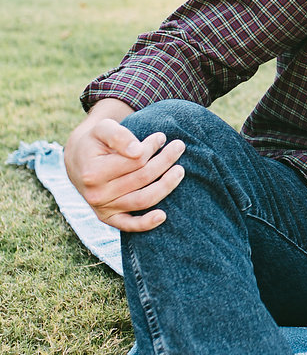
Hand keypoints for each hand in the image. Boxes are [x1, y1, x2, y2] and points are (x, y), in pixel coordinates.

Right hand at [64, 109, 185, 232]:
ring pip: (142, 200)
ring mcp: (103, 208)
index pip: (134, 161)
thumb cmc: (95, 142)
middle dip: (164, 161)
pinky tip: (163, 216)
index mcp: (93, 172)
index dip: (151, 148)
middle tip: (179, 146)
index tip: (161, 137)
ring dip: (166, 185)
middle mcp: (96, 194)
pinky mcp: (109, 218)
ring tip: (180, 170)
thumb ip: (119, 136)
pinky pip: (129, 225)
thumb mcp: (102, 129)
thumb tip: (138, 151)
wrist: (79, 161)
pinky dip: (146, 223)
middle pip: (142, 178)